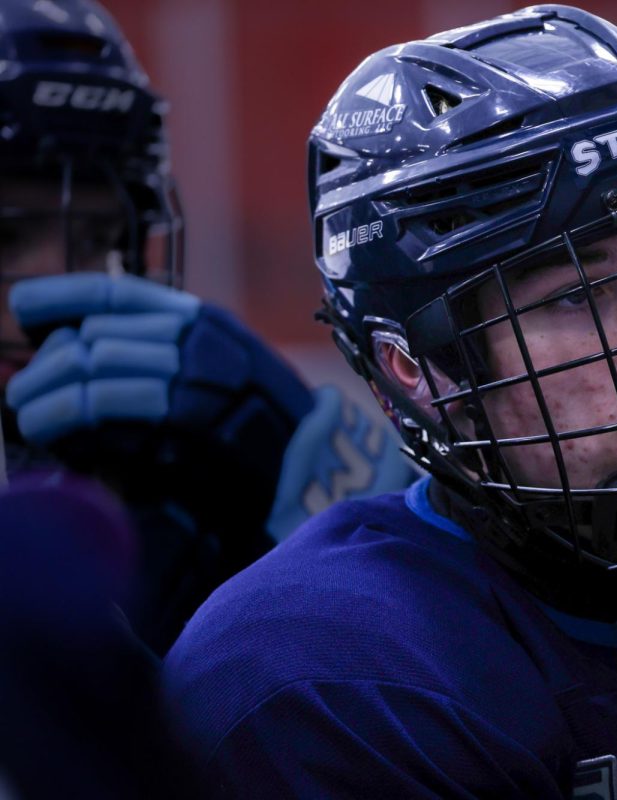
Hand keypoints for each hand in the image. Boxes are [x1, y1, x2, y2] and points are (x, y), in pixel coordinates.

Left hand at [5, 273, 313, 527]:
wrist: (316, 463)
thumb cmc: (261, 428)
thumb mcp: (222, 372)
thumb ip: (168, 356)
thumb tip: (88, 348)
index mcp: (204, 322)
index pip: (120, 292)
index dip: (65, 294)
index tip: (24, 304)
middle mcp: (198, 337)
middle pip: (95, 335)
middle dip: (47, 365)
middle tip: (20, 393)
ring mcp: (196, 372)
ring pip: (93, 364)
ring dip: (46, 393)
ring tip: (27, 416)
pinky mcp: (188, 412)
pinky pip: (107, 402)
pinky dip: (66, 415)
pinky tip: (49, 431)